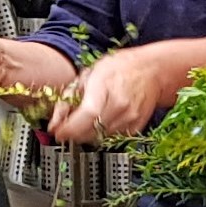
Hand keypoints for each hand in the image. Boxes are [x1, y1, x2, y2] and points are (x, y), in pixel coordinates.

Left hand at [45, 43, 187, 145]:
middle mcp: (120, 105)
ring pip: (100, 138)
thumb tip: (54, 124)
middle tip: (68, 127)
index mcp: (105, 87)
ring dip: (88, 133)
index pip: (86, 116)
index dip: (69, 129)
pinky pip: (112, 137)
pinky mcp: (135, 127)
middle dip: (74, 133)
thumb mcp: (87, 75)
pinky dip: (103, 133)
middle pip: (90, 131)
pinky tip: (102, 120)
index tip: (58, 132)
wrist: (151, 70)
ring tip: (87, 119)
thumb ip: (67, 100)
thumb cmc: (119, 68)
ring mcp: (130, 117)